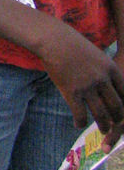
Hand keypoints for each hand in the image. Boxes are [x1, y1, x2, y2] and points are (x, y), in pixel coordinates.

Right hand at [39, 18, 123, 142]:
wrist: (52, 39)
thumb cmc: (71, 43)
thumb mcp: (94, 53)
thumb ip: (102, 68)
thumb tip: (104, 83)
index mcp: (110, 68)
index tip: (120, 110)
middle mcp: (102, 79)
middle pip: (116, 106)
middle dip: (117, 118)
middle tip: (115, 124)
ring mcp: (87, 87)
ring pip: (101, 114)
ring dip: (103, 125)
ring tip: (103, 130)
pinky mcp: (72, 92)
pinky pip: (80, 114)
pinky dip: (80, 122)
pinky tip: (78, 124)